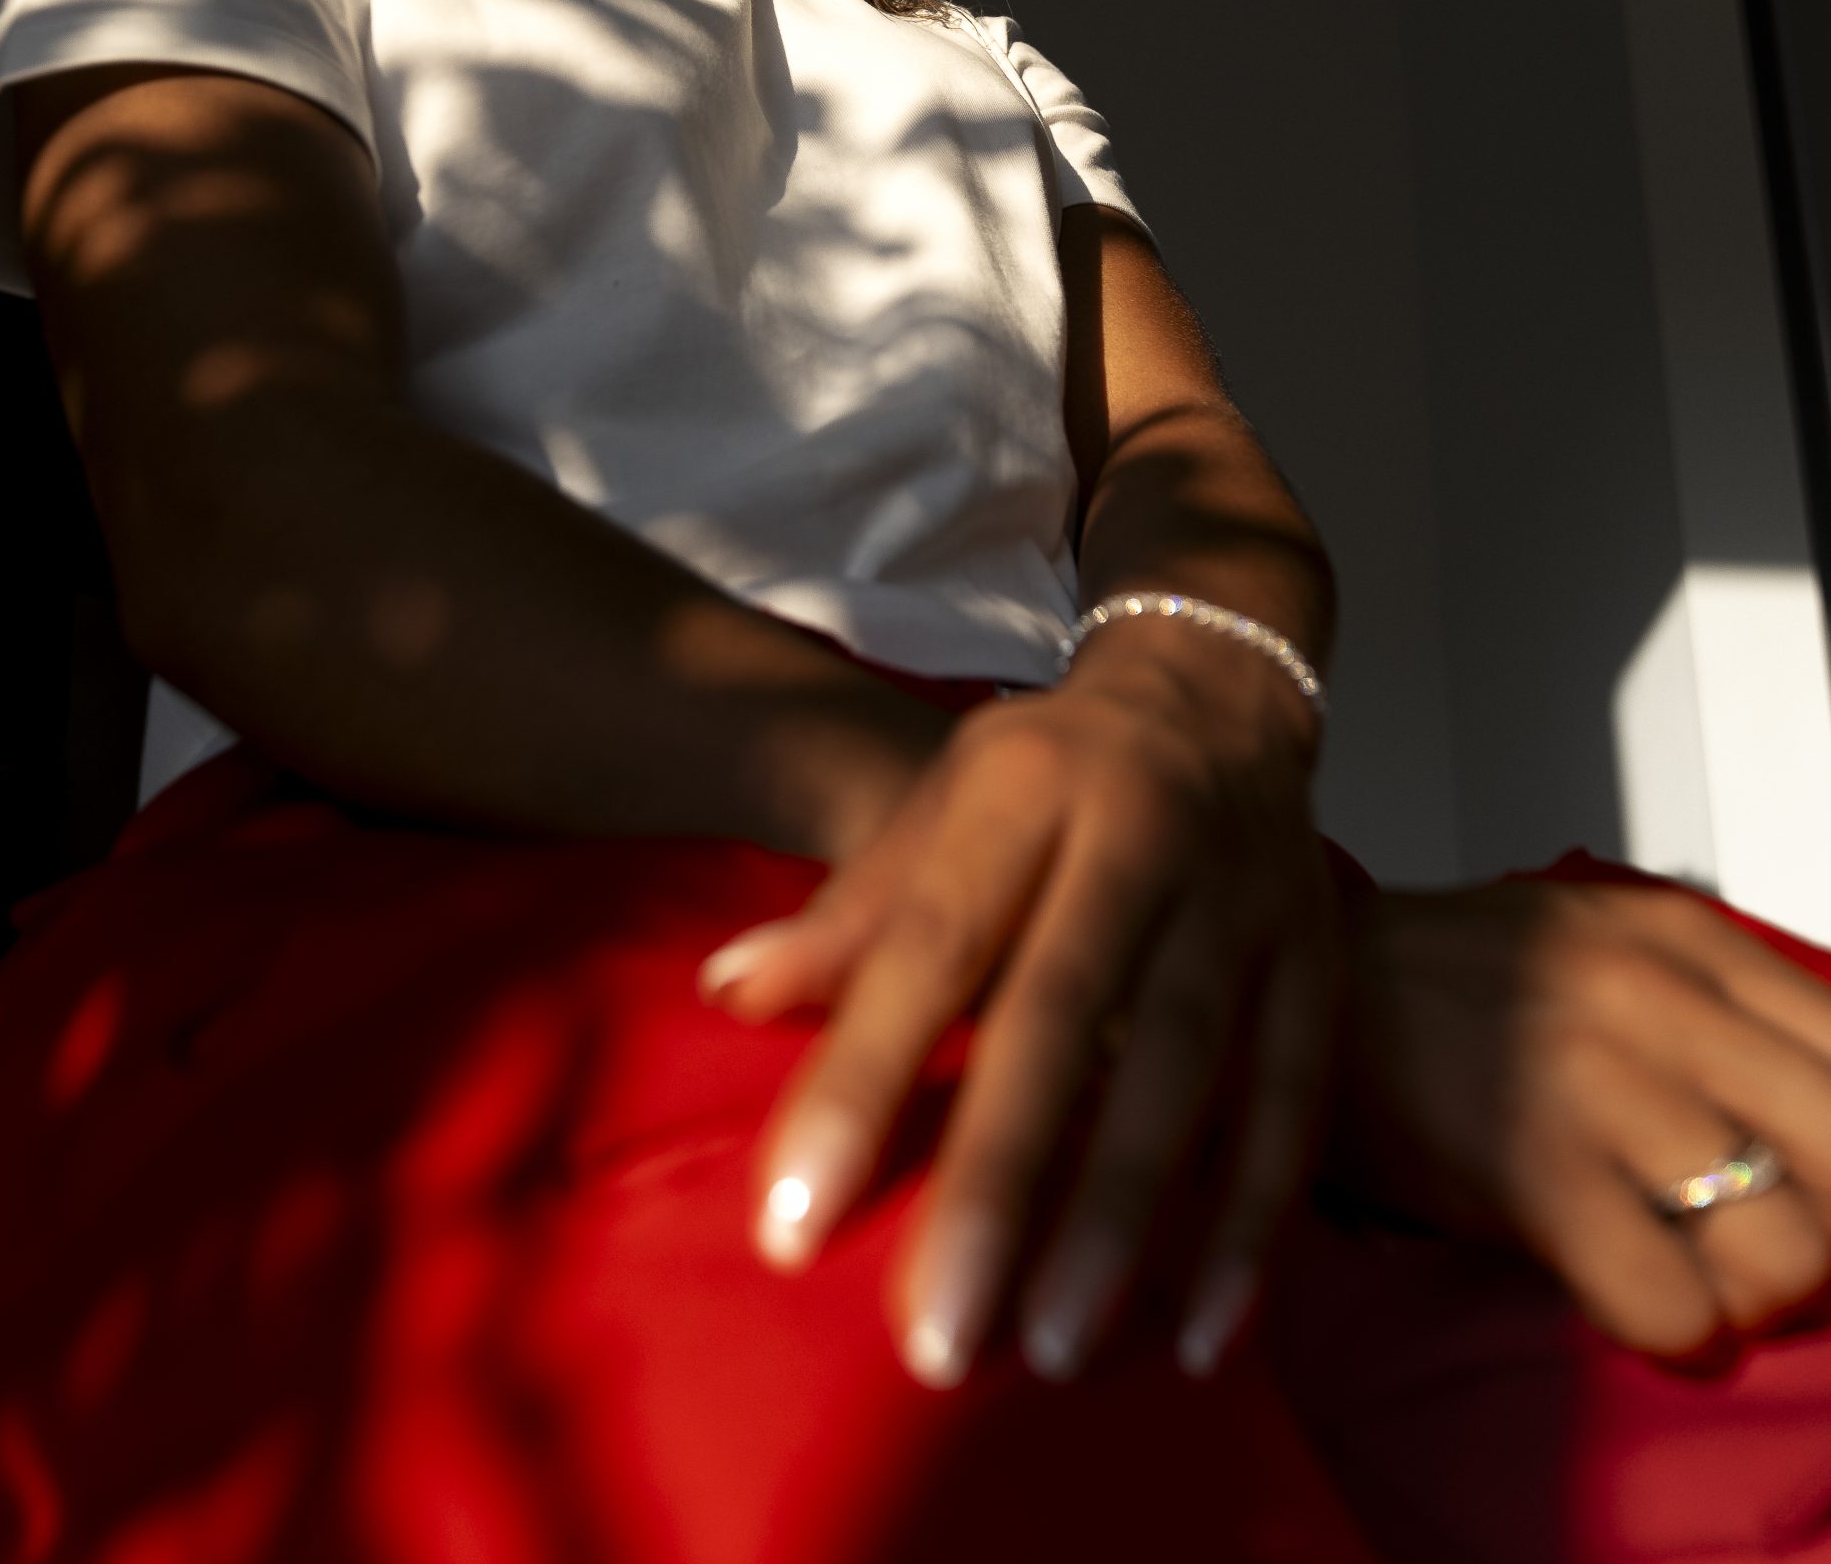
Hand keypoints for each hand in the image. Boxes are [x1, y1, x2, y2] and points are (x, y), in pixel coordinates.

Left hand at [698, 627, 1334, 1387]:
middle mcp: (1142, 835)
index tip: (791, 1224)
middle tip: (933, 1337)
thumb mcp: (941, 806)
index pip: (930, 941)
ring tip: (1052, 1348)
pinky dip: (1249, 1223)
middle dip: (998, 1177)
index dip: (862, 1077)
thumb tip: (726, 990)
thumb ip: (851, 912)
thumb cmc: (1048, 776)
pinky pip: (1291, 1104)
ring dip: (1122, 1217)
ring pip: (1187, 1069)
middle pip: (1062, 1014)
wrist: (1218, 696)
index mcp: (1025, 787)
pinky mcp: (1318, 964)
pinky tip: (1200, 1337)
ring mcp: (1245, 901)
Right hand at [1333, 877, 1830, 1353]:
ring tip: (1686, 1274)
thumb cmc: (1457, 984)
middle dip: (1817, 1226)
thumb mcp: (1607, 944)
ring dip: (1747, 1290)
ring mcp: (1594, 1076)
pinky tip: (1619, 1289)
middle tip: (1745, 1241)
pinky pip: (1671, 1300)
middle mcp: (1658, 994)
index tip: (1795, 1180)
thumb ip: (1719, 1012)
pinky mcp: (1530, 1163)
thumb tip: (1816, 1135)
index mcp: (1688, 938)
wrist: (1306, 990)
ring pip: (1783, 1245)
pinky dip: (1669, 1323)